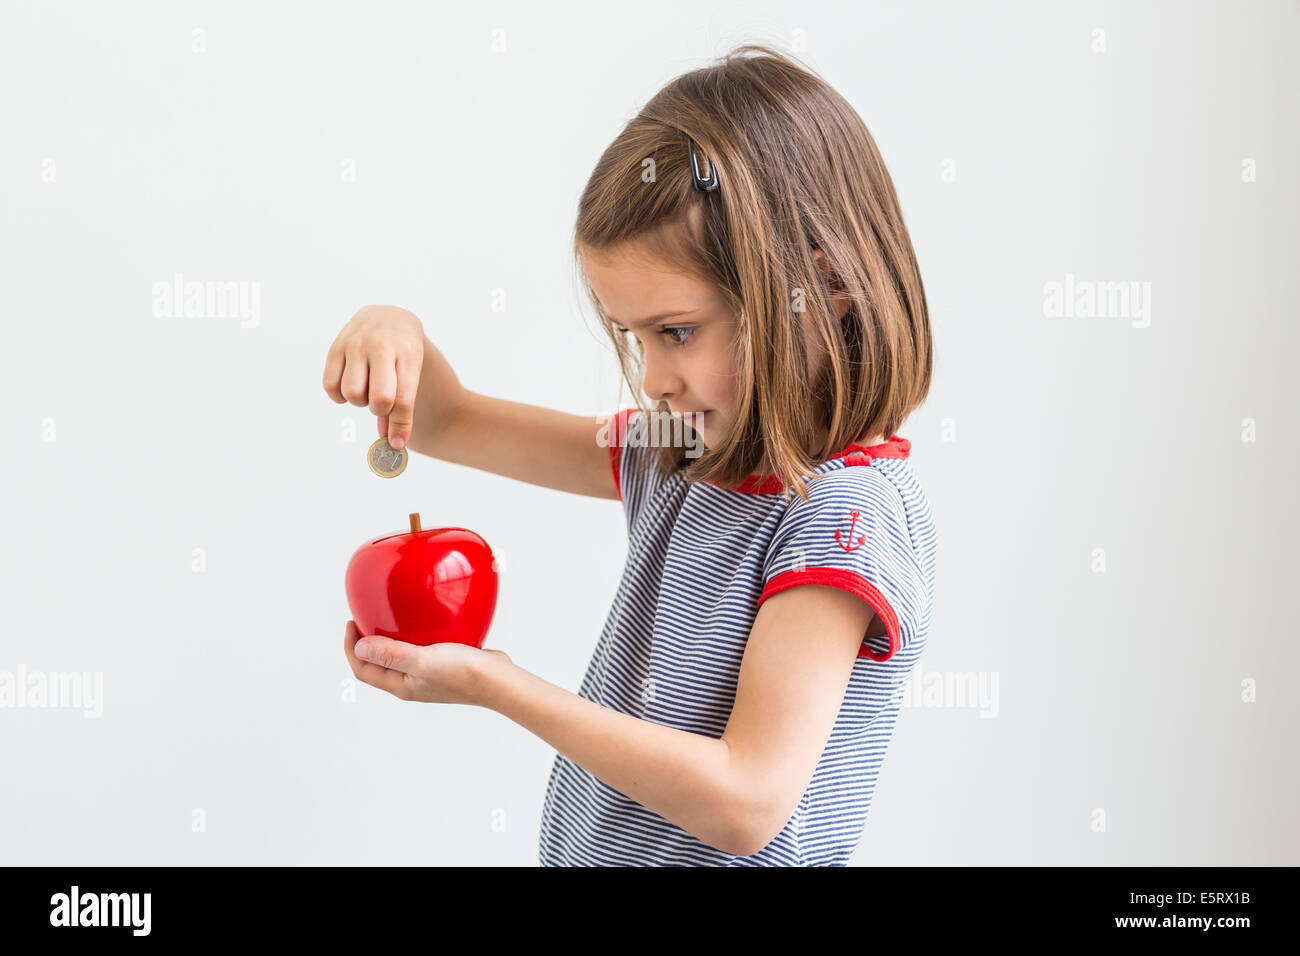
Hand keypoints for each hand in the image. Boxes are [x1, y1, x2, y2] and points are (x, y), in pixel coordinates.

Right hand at [323, 305, 464, 453]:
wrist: (388, 317)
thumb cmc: (403, 353)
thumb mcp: (411, 372)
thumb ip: (401, 407)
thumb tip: (392, 443)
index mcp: (408, 353)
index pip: (404, 399)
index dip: (400, 427)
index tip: (396, 443)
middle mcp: (381, 346)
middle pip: (379, 399)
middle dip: (381, 410)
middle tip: (382, 402)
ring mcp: (356, 344)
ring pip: (353, 393)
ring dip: (360, 401)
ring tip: (367, 389)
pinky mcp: (336, 347)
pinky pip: (330, 385)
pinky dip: (340, 396)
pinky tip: (351, 386)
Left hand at [343, 620, 512, 705]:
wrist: (498, 681)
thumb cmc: (463, 673)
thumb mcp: (423, 661)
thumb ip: (391, 654)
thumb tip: (359, 647)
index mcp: (401, 685)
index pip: (363, 668)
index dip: (351, 647)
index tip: (352, 621)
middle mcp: (411, 682)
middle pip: (378, 663)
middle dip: (366, 641)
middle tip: (366, 615)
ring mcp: (428, 675)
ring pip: (399, 656)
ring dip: (389, 638)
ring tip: (390, 616)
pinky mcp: (444, 665)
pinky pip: (420, 649)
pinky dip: (414, 635)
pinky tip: (424, 621)